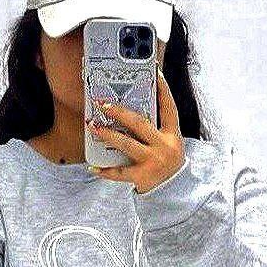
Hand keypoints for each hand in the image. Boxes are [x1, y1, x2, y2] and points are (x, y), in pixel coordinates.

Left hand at [85, 67, 184, 192]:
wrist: (174, 193)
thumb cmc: (167, 163)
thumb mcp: (169, 144)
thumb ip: (155, 129)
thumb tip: (129, 112)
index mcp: (173, 135)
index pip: (169, 107)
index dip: (162, 89)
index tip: (154, 72)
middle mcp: (164, 146)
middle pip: (139, 123)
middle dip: (119, 111)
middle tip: (102, 103)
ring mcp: (153, 162)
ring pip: (126, 143)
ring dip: (107, 134)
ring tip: (93, 126)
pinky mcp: (143, 177)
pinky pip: (120, 173)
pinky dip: (105, 171)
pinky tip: (93, 166)